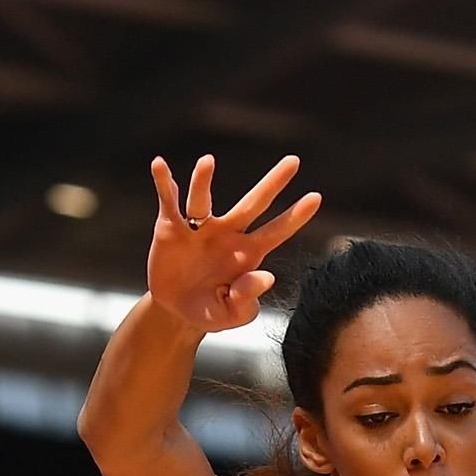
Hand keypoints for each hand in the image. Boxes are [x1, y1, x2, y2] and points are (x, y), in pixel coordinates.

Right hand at [145, 152, 323, 333]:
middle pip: (253, 204)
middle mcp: (228, 233)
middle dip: (273, 184)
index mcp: (248, 253)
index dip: (295, 217)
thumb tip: (266, 276)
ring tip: (207, 162)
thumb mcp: (233, 314)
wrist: (177, 313)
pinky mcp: (171, 228)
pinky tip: (159, 165)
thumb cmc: (212, 312)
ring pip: (203, 200)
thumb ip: (249, 298)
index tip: (316, 197)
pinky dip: (164, 183)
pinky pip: (169, 202)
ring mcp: (200, 228)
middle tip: (294, 161)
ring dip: (203, 181)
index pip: (277, 232)